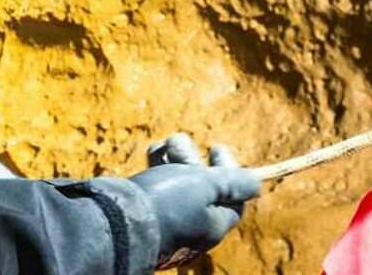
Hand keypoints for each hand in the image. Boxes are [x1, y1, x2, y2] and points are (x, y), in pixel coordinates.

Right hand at [131, 134, 258, 266]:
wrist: (113, 224)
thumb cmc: (166, 204)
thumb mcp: (207, 188)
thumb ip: (233, 183)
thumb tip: (258, 184)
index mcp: (212, 227)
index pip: (233, 197)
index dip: (230, 170)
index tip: (216, 147)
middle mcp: (192, 228)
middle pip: (203, 188)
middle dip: (194, 160)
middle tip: (181, 142)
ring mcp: (167, 224)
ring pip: (178, 185)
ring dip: (175, 159)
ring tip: (165, 142)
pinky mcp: (145, 216)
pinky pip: (158, 189)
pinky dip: (158, 167)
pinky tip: (153, 151)